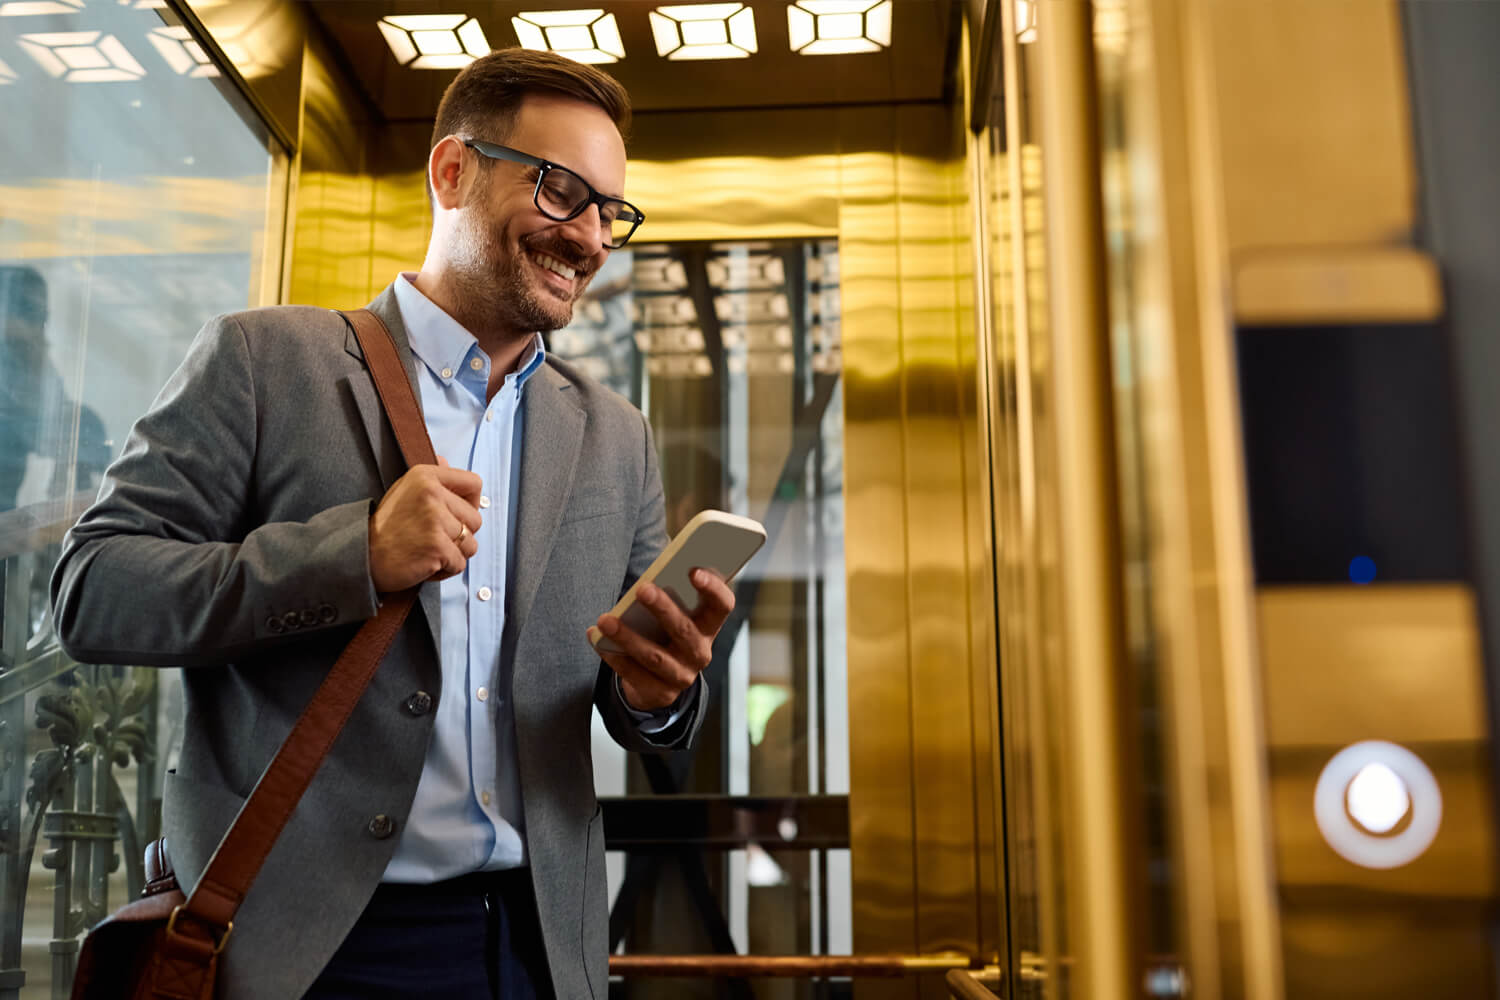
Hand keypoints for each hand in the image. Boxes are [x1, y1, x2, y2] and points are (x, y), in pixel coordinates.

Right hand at [368, 456, 481, 592]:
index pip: (474, 483)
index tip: (455, 514)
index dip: (470, 503)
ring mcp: (435, 519)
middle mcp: (431, 493)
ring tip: (427, 550)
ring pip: (471, 543)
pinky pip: (460, 563)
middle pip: (475, 519)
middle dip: (459, 534)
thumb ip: (431, 479)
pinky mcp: (437, 546)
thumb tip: (445, 461)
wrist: (363, 556)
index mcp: (425, 476)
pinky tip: (425, 563)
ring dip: (453, 553)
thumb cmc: (385, 528)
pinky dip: (445, 569)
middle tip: (432, 538)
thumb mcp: (404, 491)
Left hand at [593, 569, 734, 711]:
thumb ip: (669, 597)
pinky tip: (596, 639)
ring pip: (654, 656)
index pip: (722, 605)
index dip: (713, 588)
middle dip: (663, 608)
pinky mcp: (660, 693)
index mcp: (709, 626)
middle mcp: (700, 652)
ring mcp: (682, 676)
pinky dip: (613, 656)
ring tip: (605, 620)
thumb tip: (646, 582)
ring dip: (628, 637)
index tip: (693, 571)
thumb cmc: (663, 632)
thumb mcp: (673, 615)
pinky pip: (634, 674)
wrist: (659, 681)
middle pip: (684, 630)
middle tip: (642, 589)